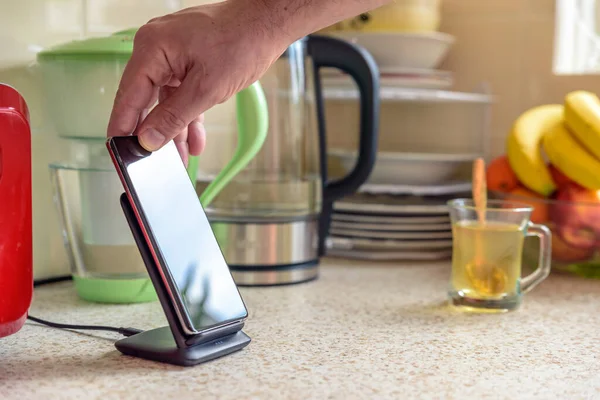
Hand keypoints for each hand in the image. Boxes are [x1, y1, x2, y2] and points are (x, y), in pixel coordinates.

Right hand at [106, 1, 287, 163]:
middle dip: (152, 133)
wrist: (266, 24)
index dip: (122, 127)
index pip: (128, 95)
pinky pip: (180, 93)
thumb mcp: (206, 89)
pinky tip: (194, 140)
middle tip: (150, 163)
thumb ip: (173, 117)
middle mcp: (156, 49)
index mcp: (152, 48)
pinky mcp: (186, 61)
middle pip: (145, 100)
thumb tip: (148, 139)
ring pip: (165, 101)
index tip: (118, 152)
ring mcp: (172, 55)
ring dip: (174, 130)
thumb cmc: (242, 41)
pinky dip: (188, 116)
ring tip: (179, 159)